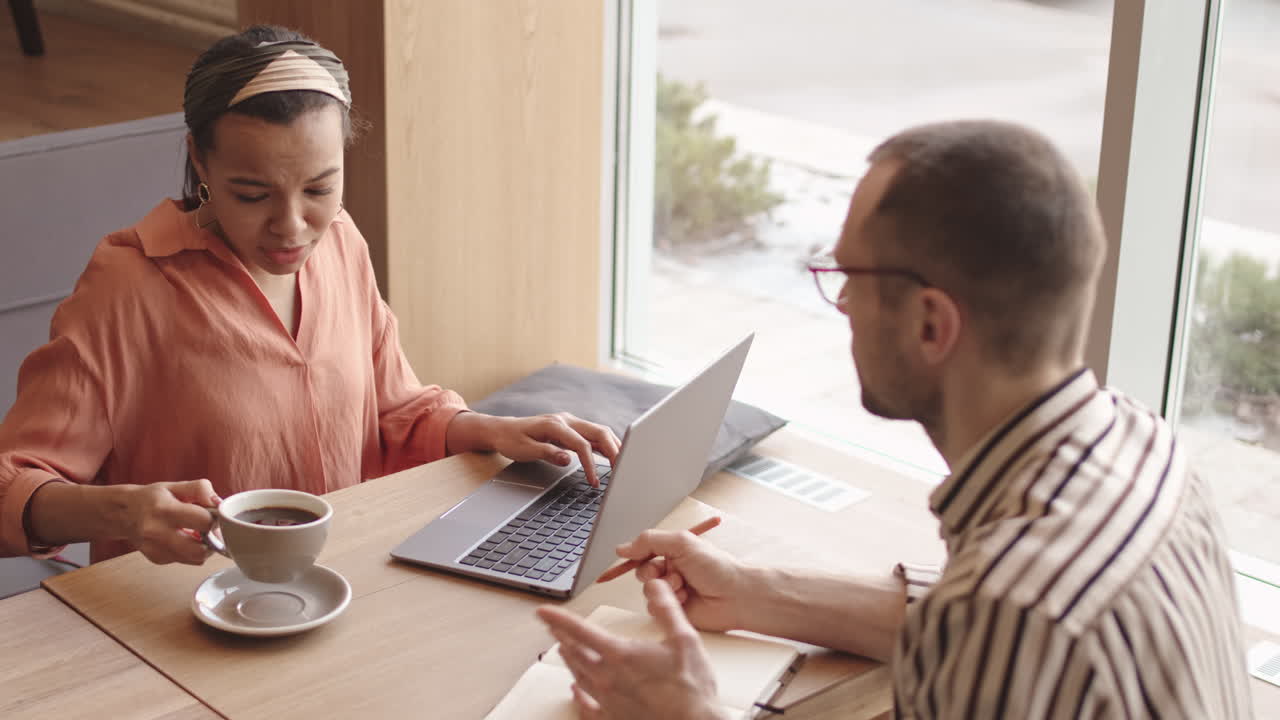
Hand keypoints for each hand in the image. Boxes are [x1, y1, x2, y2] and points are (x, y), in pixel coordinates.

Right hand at [114, 479, 220, 564]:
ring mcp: (156, 549)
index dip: (215, 519)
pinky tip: (184, 539)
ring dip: (204, 548)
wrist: (123, 513)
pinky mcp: (156, 559)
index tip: (214, 515)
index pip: (204, 522)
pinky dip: (191, 552)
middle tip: (210, 530)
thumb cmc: (152, 498)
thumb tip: (218, 503)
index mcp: (165, 510)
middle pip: (201, 550)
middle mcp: (157, 532)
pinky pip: (186, 561)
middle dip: (213, 540)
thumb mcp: (175, 486)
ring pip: (196, 559)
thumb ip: (200, 489)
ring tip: (197, 533)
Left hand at [446, 412, 620, 485]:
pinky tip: (612, 457)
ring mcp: (570, 423)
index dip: (592, 464)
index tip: (595, 483)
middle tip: (623, 471)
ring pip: (599, 432)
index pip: (582, 444)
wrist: (502, 430)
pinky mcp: (571, 429)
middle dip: (614, 450)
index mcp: (555, 425)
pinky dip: (605, 446)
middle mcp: (566, 421)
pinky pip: (593, 436)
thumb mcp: (524, 450)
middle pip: (599, 432)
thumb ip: (547, 453)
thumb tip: (568, 459)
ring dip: (613, 447)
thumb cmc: (511, 440)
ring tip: (622, 466)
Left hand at [535, 580, 728, 719]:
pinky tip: (575, 691)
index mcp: (621, 655)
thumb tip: (657, 585)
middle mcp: (608, 678)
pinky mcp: (612, 718)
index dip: (558, 618)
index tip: (543, 611)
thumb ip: (667, 609)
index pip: (580, 631)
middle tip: (553, 627)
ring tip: (564, 650)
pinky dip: (577, 696)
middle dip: (562, 636)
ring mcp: (608, 700)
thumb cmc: (691, 689)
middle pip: (574, 653)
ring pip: (578, 676)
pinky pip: (586, 707)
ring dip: (569, 660)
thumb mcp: (685, 639)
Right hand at [617, 528, 749, 631]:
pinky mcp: (673, 610)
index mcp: (674, 552)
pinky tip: (685, 599)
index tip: (628, 556)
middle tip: (668, 572)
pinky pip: (654, 607)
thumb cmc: (716, 567)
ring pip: (647, 590)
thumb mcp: (682, 543)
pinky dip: (668, 601)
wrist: (735, 596)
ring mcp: (672, 591)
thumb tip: (622, 548)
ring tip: (682, 586)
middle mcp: (671, 570)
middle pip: (642, 571)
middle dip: (652, 572)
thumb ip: (650, 541)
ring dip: (664, 586)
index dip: (636, 554)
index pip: (645, 551)